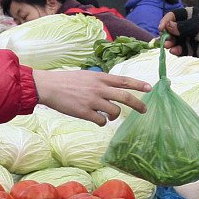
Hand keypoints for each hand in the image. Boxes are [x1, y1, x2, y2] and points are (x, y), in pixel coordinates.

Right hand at [34, 70, 148, 125]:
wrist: (48, 86)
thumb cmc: (67, 81)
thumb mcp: (87, 76)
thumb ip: (101, 82)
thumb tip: (113, 90)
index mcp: (100, 77)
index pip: (123, 80)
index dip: (138, 84)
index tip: (150, 88)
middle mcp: (99, 88)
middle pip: (125, 97)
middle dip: (138, 105)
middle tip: (144, 110)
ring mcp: (92, 100)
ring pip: (114, 112)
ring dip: (114, 116)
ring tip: (108, 115)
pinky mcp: (85, 112)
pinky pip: (101, 121)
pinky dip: (102, 122)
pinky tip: (96, 119)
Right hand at [160, 8, 198, 56]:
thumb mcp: (197, 25)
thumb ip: (182, 27)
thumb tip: (168, 26)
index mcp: (187, 16)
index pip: (172, 16)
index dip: (165, 21)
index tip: (161, 28)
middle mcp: (184, 27)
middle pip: (170, 30)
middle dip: (166, 35)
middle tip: (165, 41)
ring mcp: (186, 38)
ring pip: (174, 41)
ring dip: (170, 44)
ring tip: (168, 47)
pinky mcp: (189, 49)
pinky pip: (180, 50)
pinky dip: (177, 51)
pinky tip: (175, 51)